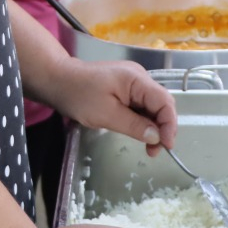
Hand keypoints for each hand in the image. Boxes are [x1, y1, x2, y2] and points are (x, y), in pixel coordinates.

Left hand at [36, 58, 176, 156]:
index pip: (164, 101)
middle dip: (162, 128)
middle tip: (154, 151)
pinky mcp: (125, 88)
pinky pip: (141, 105)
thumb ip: (134, 125)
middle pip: (161, 104)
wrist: (57, 80)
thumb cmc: (79, 95)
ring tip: (148, 147)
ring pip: (152, 106)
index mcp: (136, 79)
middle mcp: (139, 77)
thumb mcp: (106, 114)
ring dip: (153, 126)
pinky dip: (143, 121)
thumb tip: (157, 136)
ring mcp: (132, 82)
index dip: (170, 124)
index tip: (166, 145)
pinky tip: (140, 134)